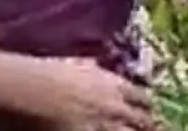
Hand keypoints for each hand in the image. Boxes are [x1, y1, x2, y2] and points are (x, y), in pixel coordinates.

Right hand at [18, 56, 158, 129]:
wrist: (34, 88)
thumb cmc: (51, 73)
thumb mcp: (78, 64)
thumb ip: (92, 68)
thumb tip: (94, 66)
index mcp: (114, 86)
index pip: (143, 98)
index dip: (147, 107)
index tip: (149, 112)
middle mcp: (116, 107)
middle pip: (144, 121)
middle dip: (149, 126)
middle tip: (154, 129)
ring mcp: (104, 126)